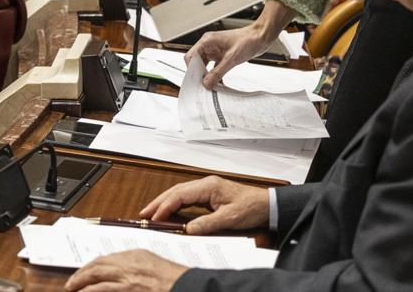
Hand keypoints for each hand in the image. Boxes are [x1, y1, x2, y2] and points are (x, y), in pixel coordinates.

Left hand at [65, 249, 186, 291]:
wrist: (187, 286)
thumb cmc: (175, 279)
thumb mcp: (154, 265)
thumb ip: (136, 266)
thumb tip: (121, 272)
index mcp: (135, 255)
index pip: (106, 259)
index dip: (91, 267)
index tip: (83, 273)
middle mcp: (129, 265)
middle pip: (97, 266)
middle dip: (81, 275)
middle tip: (71, 283)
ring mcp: (128, 281)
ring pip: (96, 279)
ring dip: (81, 284)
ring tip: (71, 290)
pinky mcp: (129, 291)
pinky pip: (104, 291)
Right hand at [142, 175, 269, 234]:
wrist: (267, 205)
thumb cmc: (252, 207)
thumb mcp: (229, 218)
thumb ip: (208, 223)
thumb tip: (188, 229)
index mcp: (208, 186)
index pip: (180, 195)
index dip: (165, 206)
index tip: (155, 216)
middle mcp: (205, 184)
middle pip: (175, 191)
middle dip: (159, 202)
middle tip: (144, 213)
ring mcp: (207, 188)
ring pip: (180, 193)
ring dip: (165, 202)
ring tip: (152, 212)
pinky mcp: (209, 195)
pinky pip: (187, 197)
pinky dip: (175, 203)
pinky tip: (170, 211)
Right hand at [185, 0, 293, 86]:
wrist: (261, 37)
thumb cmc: (248, 41)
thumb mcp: (231, 59)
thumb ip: (218, 72)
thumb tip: (206, 83)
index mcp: (207, 41)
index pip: (191, 56)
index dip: (192, 70)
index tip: (197, 81)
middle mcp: (209, 45)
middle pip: (197, 62)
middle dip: (200, 74)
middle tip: (204, 86)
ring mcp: (215, 50)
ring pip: (205, 65)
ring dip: (208, 75)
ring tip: (212, 86)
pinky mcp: (222, 55)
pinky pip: (214, 66)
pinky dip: (216, 74)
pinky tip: (219, 82)